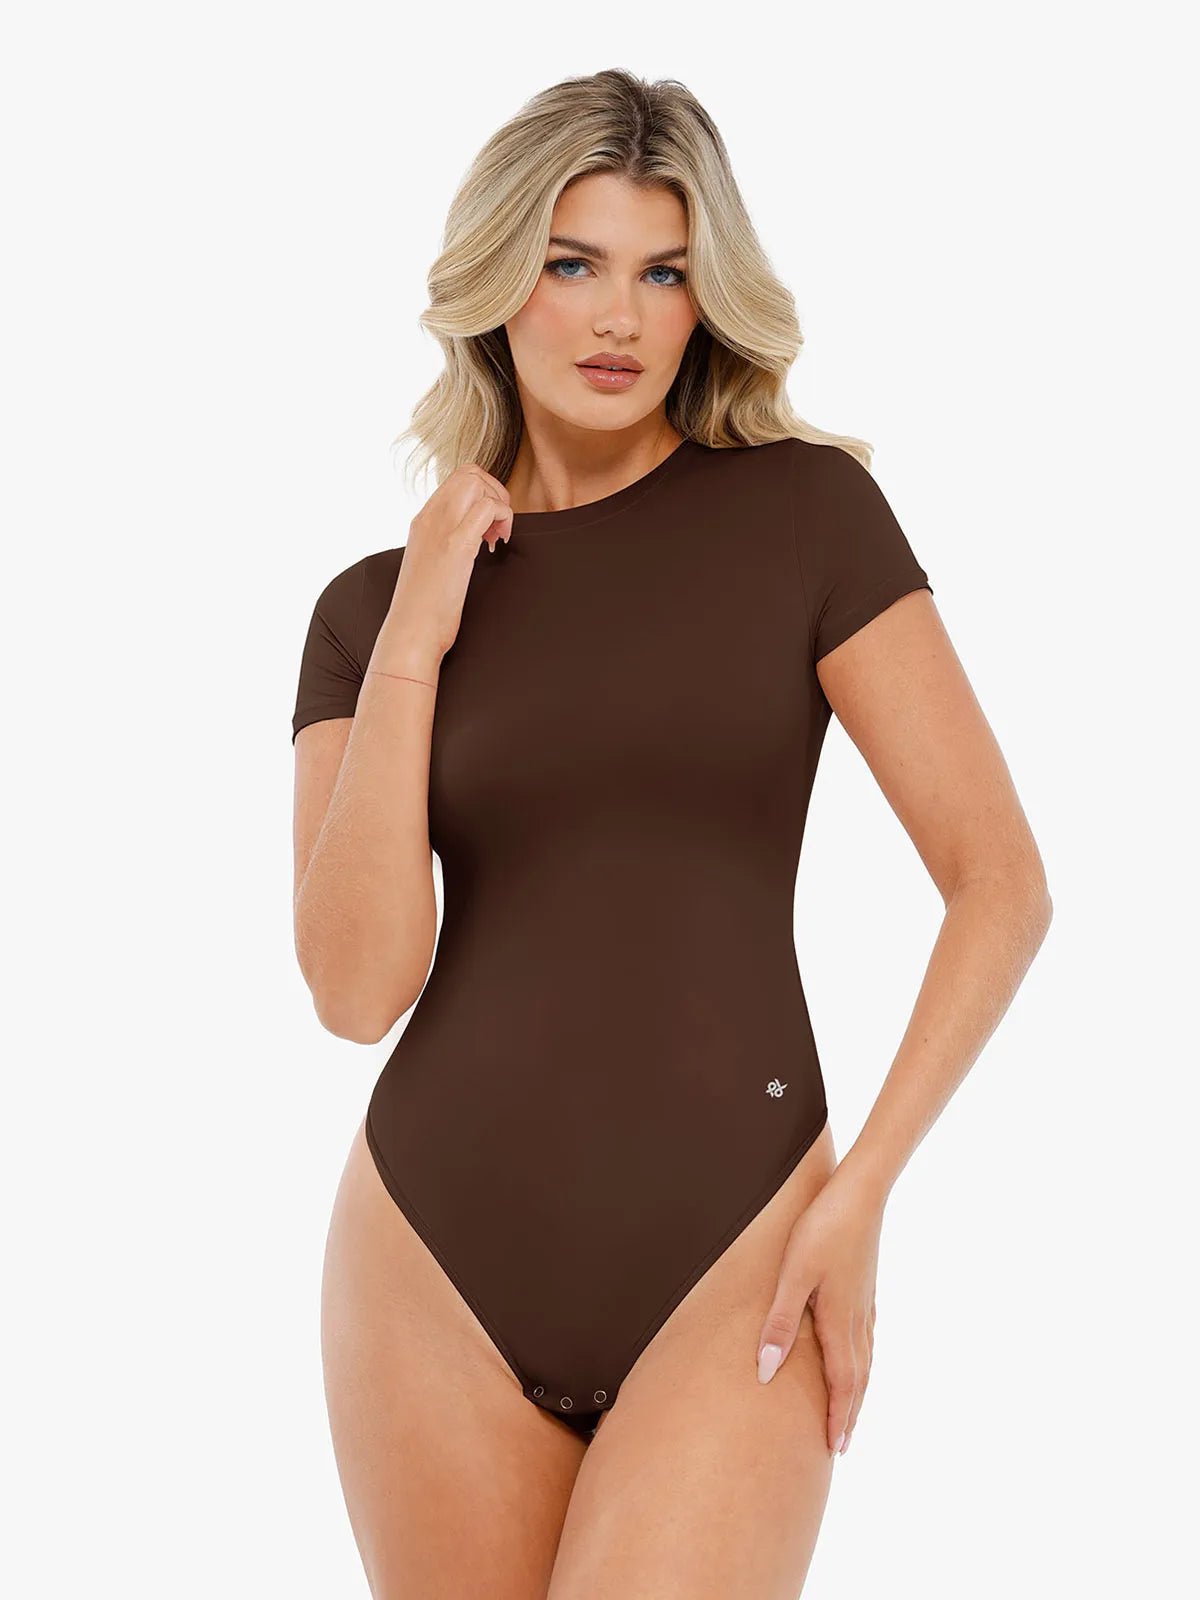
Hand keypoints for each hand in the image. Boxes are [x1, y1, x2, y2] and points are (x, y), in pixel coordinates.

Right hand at [391, 463, 513, 660]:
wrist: (411, 633)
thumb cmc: (424, 609)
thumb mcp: (431, 566)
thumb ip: (445, 545)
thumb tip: (472, 540)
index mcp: (422, 521)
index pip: (456, 480)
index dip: (482, 494)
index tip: (488, 525)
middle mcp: (429, 518)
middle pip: (468, 472)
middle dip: (494, 492)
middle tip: (498, 527)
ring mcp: (441, 530)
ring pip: (477, 482)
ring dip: (499, 504)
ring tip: (498, 537)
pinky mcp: (456, 547)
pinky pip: (487, 509)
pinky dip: (502, 519)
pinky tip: (498, 545)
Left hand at [755, 1167, 882, 1455]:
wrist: (861, 1193)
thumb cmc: (823, 1229)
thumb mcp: (793, 1276)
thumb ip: (780, 1323)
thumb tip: (766, 1371)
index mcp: (840, 1322)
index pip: (841, 1383)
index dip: (836, 1416)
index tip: (834, 1448)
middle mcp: (858, 1318)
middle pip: (857, 1378)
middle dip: (848, 1412)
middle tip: (841, 1444)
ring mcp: (866, 1301)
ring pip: (865, 1358)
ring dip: (857, 1389)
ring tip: (850, 1408)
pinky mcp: (866, 1285)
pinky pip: (867, 1337)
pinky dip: (862, 1360)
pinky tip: (858, 1353)